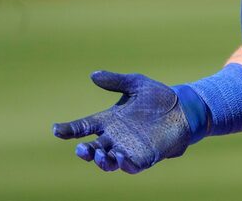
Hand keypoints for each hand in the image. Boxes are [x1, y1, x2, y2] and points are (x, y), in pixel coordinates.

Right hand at [53, 71, 193, 173]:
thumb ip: (116, 81)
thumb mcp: (137, 84)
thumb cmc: (159, 97)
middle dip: (84, 151)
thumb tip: (94, 74)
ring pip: (108, 161)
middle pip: (92, 149)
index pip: (83, 127)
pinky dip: (124, 164)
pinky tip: (121, 157)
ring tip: (100, 154)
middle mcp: (115, 137)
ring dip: (101, 161)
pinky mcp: (145, 157)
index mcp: (109, 120)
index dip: (68, 130)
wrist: (184, 108)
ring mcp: (129, 148)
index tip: (57, 129)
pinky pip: (131, 166)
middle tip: (82, 149)